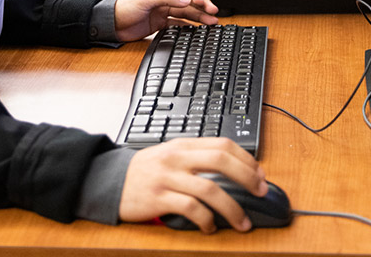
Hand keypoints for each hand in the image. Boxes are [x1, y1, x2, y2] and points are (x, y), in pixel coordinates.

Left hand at [113, 0, 218, 41]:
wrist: (110, 25)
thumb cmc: (122, 7)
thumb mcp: (144, 0)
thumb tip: (186, 0)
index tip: (199, 0)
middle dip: (201, 5)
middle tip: (213, 11)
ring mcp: (162, 10)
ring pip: (185, 12)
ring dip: (199, 16)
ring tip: (212, 22)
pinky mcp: (160, 23)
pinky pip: (178, 23)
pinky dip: (189, 26)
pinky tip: (197, 29)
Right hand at [119, 138, 266, 231]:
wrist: (109, 180)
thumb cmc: (145, 171)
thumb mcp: (171, 155)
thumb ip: (197, 159)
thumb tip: (233, 172)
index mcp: (184, 145)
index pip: (223, 144)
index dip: (247, 159)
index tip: (260, 174)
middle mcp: (177, 158)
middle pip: (221, 161)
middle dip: (247, 177)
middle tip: (261, 193)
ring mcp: (167, 177)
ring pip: (209, 189)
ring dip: (232, 208)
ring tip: (242, 222)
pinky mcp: (158, 198)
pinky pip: (190, 208)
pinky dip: (206, 220)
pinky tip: (210, 226)